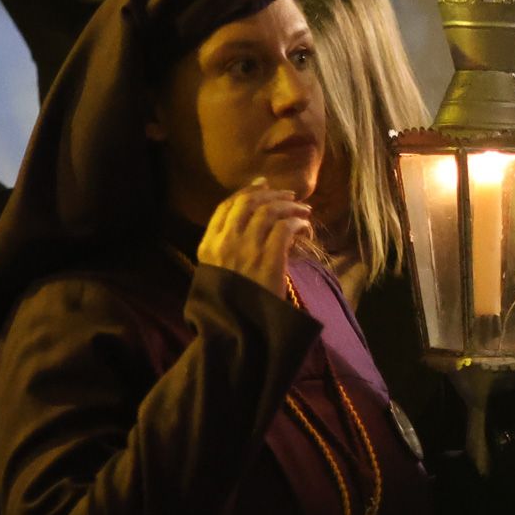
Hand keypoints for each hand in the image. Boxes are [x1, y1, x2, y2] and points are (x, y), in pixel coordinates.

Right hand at [196, 178, 311, 298]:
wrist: (238, 329)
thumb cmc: (231, 305)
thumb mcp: (217, 273)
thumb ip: (227, 249)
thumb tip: (252, 223)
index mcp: (208, 245)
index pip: (225, 206)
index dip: (246, 192)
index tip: (263, 185)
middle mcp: (225, 242)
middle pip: (249, 203)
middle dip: (271, 194)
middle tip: (289, 195)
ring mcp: (247, 250)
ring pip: (270, 211)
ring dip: (290, 206)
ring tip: (303, 210)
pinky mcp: (269, 260)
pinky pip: (286, 228)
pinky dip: (298, 223)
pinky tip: (306, 228)